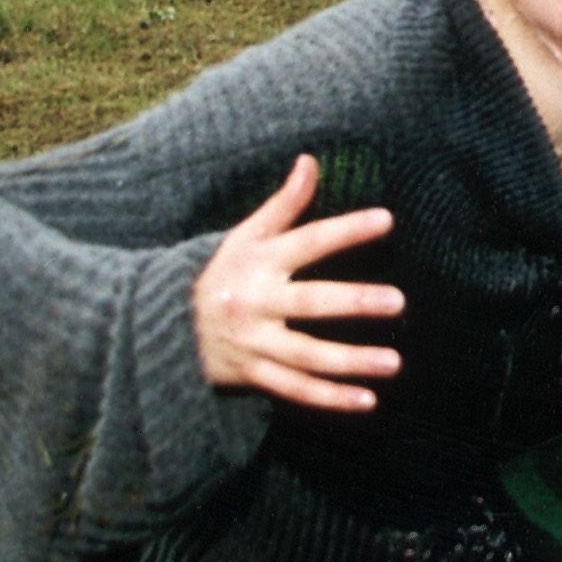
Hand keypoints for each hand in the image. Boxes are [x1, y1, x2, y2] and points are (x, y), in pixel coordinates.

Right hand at [192, 155, 405, 410]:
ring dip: (351, 362)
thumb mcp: (246, 235)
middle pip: (310, 303)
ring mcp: (254, 342)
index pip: (308, 241)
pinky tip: (368, 400)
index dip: (345, 230)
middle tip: (398, 301)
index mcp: (259, 262)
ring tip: (394, 362)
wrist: (164, 325)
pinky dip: (330, 398)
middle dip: (353, 302)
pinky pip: (294, 390)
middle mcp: (256, 303)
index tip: (386, 220)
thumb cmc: (222, 272)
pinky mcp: (252, 374)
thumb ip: (284, 203)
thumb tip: (309, 161)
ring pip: (306, 355)